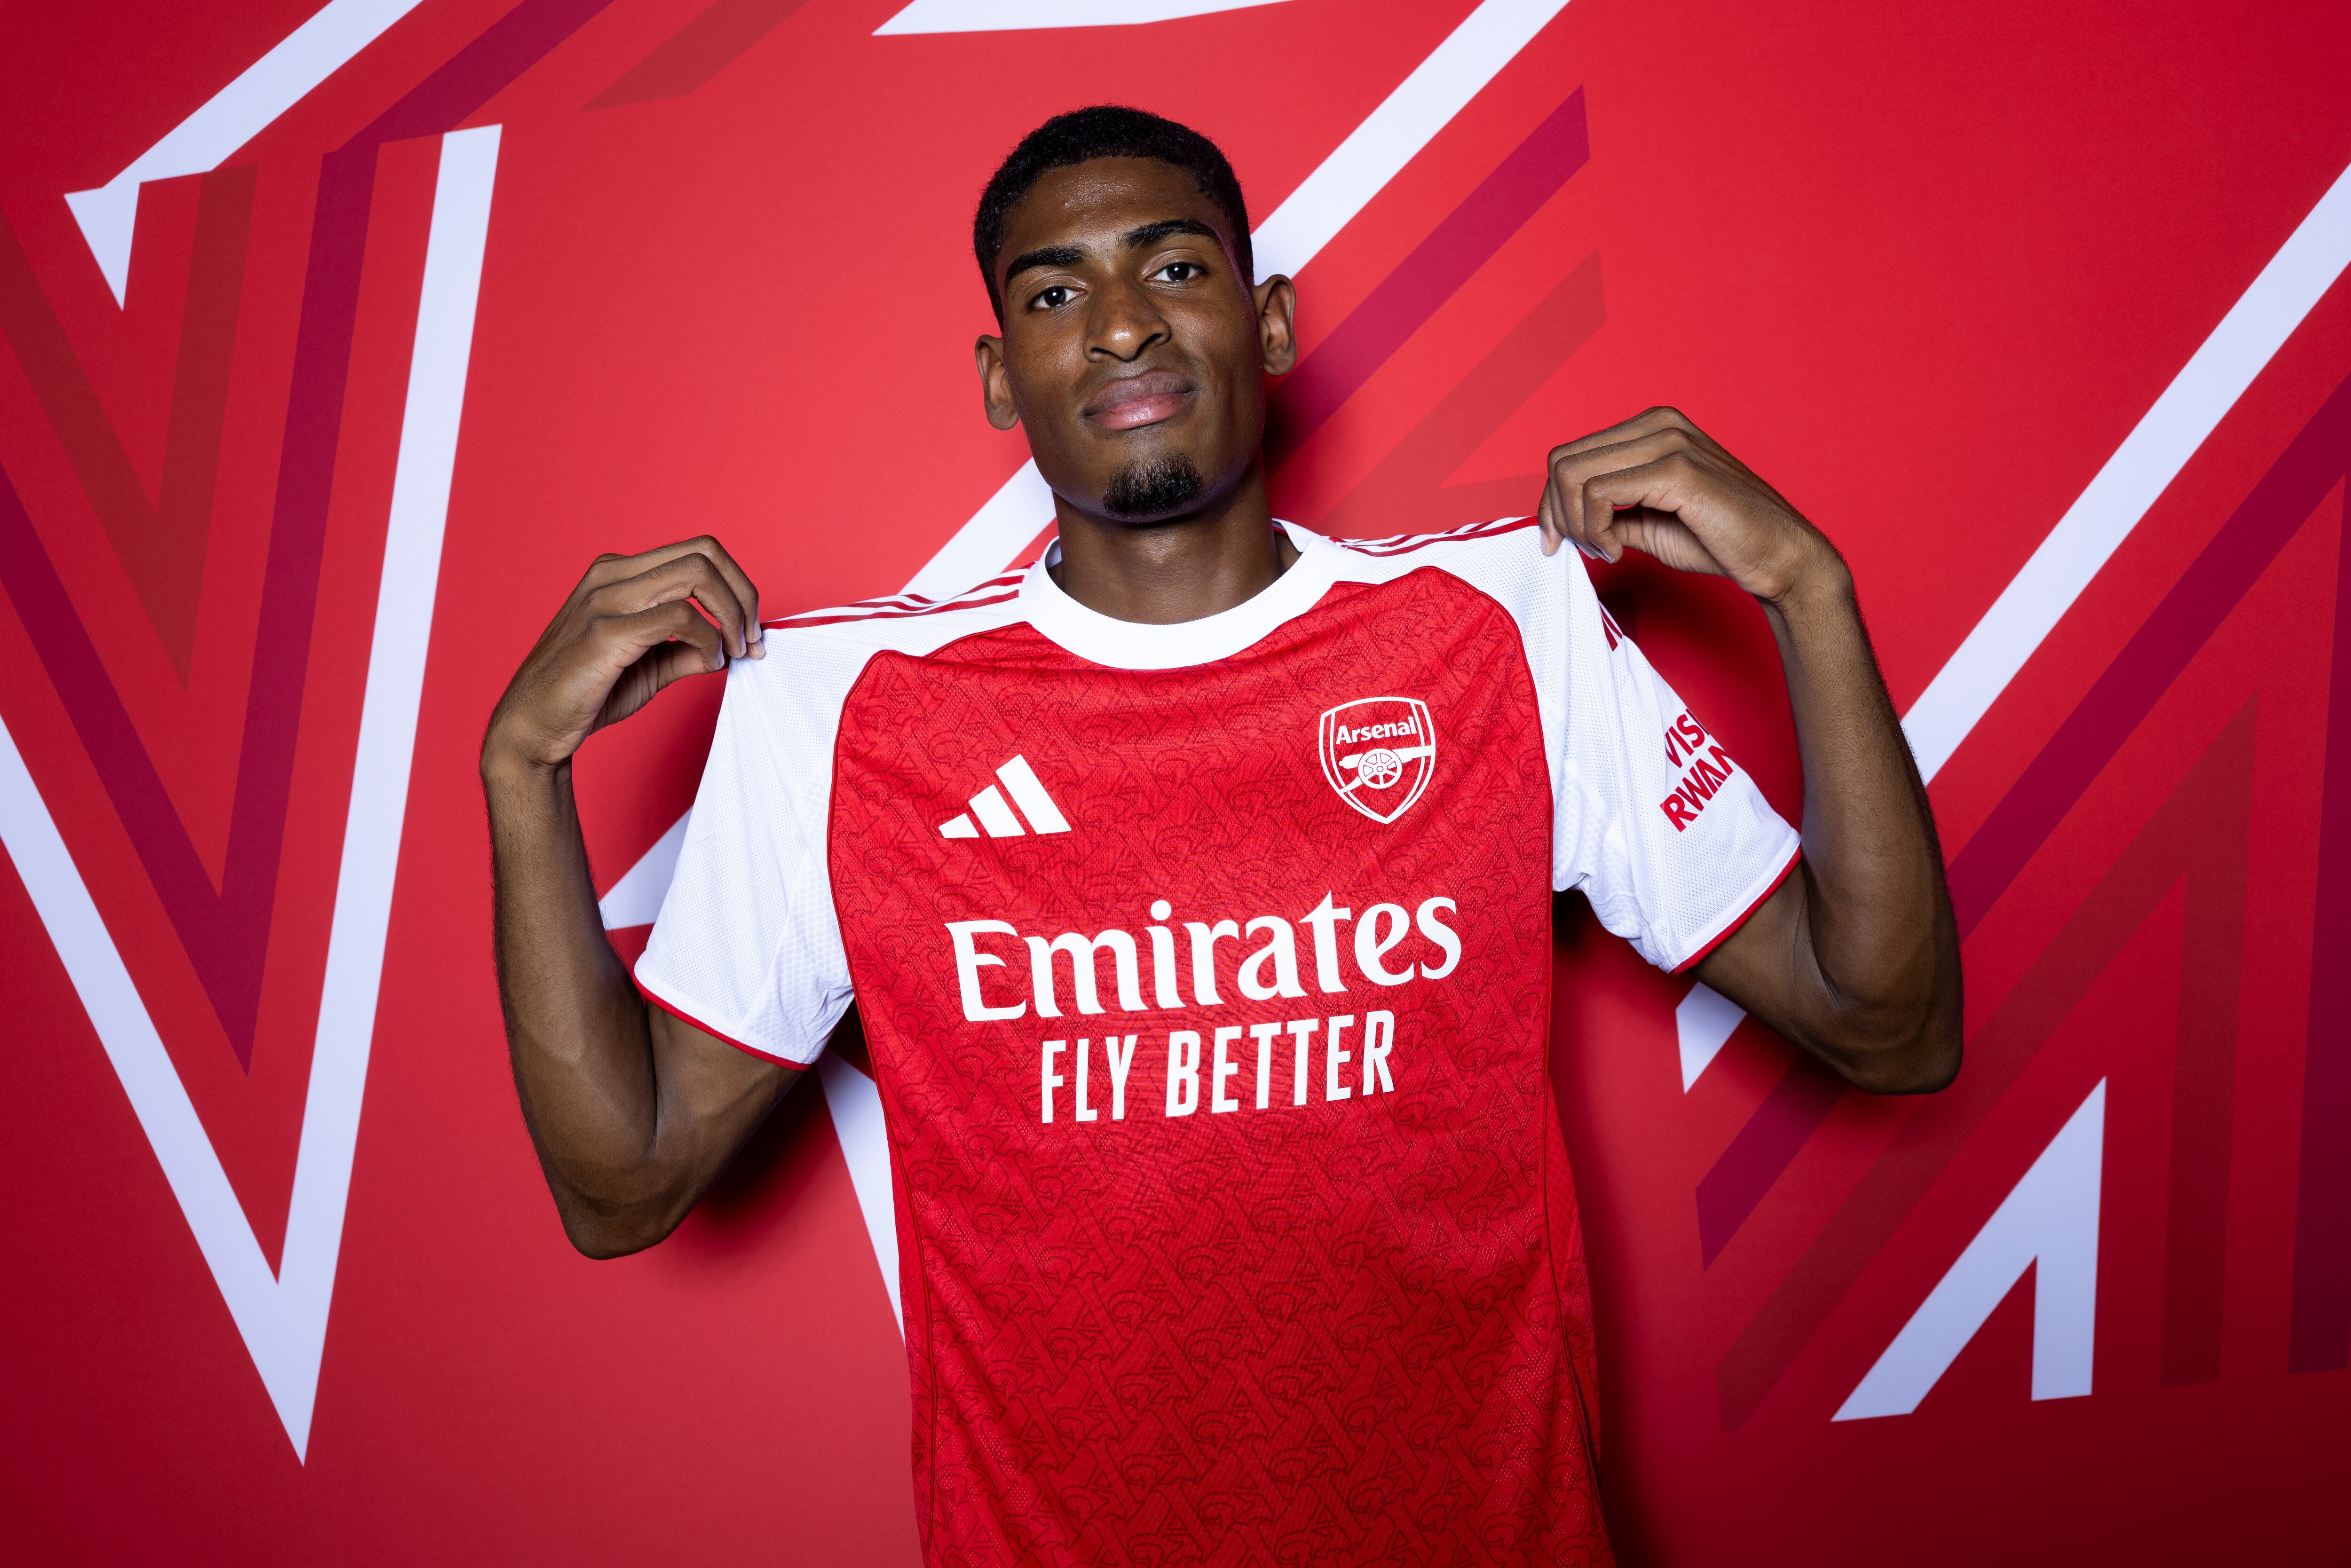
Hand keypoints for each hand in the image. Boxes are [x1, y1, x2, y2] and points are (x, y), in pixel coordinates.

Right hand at [483, 537, 761, 777]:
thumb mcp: (650, 667)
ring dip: (731, 616)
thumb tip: (730, 647)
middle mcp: (611, 577)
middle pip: (704, 554)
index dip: (738, 586)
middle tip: (751, 640)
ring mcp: (605, 600)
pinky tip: (707, 663)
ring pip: (696, 576)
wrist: (533, 727)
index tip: (751, 630)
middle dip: (743, 596)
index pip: (698, 552)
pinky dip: (706, 639)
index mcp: (619, 574)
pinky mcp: (604, 632)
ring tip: (733, 652)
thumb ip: (688, 650)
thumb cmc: (587, 693)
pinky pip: (678, 617)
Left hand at [1537, 407, 1842, 605]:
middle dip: (1557, 515)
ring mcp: (1668, 442)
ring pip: (1573, 476)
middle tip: (1582, 549)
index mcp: (1650, 428)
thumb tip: (1563, 522)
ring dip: (1576, 525)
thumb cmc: (1720, 540)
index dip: (1552, 503)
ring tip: (1604, 549)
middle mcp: (1658, 425)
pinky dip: (1596, 531)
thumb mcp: (1648, 521)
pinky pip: (1598, 494)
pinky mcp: (1677, 469)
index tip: (1562, 541)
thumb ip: (1607, 511)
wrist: (1776, 557)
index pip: (1569, 455)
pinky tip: (1619, 550)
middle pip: (1562, 461)